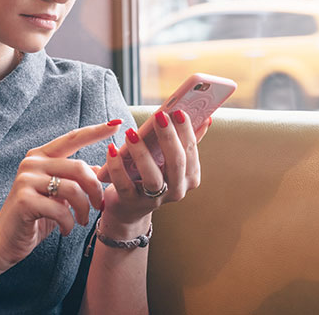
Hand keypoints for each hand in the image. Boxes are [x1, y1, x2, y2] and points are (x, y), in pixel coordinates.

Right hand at [0, 121, 121, 269]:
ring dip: (84, 209)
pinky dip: (69, 223)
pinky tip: (65, 230)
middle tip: (99, 207)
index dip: (96, 131)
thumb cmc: (36, 217)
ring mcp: (26, 179)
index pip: (72, 138)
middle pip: (78, 167)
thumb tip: (102, 168)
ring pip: (73, 188)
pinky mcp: (24, 199)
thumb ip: (77, 180)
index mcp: (40, 156)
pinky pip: (61, 209)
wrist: (5, 242)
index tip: (117, 123)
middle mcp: (32, 162)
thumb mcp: (60, 195)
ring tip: (81, 221)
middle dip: (95, 189)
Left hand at [100, 110, 208, 232]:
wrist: (129, 207)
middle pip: (176, 163)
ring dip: (142, 153)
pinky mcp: (131, 202)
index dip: (185, 131)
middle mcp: (176, 190)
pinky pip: (124, 185)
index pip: (191, 151)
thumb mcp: (171, 160)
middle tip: (159, 116)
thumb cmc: (152, 175)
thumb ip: (187, 141)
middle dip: (168, 138)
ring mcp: (154, 199)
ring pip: (152, 178)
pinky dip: (117, 166)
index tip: (178, 111)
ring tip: (131, 133)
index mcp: (190, 177)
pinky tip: (111, 149)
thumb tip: (206, 118)